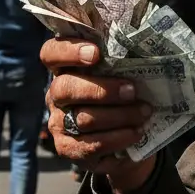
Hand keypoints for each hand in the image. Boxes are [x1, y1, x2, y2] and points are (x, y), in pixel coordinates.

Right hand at [41, 38, 156, 193]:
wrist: (126, 138)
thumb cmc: (123, 95)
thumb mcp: (120, 73)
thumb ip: (120, 60)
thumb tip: (139, 45)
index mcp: (64, 69)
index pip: (51, 53)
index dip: (68, 51)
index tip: (96, 53)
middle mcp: (56, 95)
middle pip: (64, 88)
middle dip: (102, 90)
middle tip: (131, 90)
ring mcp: (58, 123)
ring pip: (83, 119)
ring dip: (119, 115)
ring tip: (144, 112)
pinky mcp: (68, 149)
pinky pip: (90, 145)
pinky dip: (117, 138)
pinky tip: (136, 132)